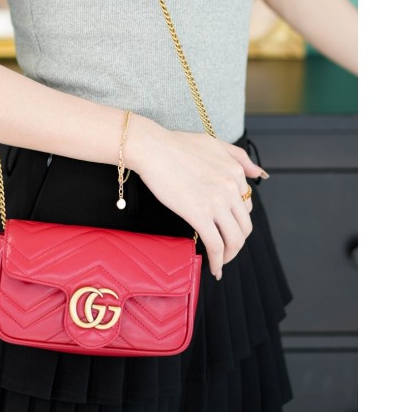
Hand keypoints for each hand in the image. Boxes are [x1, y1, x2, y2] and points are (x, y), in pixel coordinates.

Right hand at [125, 118, 268, 279]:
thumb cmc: (176, 144)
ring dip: (229, 256)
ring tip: (220, 262)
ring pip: (234, 239)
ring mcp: (217, 201)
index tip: (226, 229)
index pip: (246, 206)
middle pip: (244, 226)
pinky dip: (217, 261)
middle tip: (226, 251)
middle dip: (236, 243)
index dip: (236, 221)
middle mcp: (232, 187)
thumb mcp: (214, 144)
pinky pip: (216, 245)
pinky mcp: (200, 213)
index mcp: (236, 172)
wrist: (152, 148)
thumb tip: (259, 174)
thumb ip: (239, 157)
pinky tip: (214, 268)